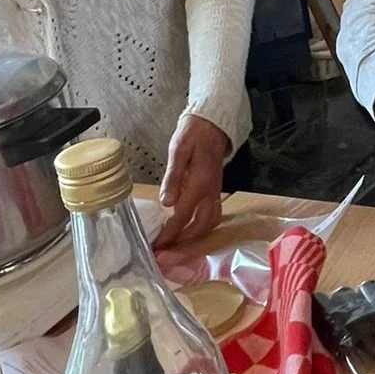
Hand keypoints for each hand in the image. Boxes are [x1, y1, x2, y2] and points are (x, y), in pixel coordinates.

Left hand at [157, 114, 228, 246]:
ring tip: (178, 241)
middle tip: (167, 248)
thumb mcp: (178, 151)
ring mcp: (215, 192)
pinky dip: (203, 225)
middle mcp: (210, 192)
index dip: (170, 233)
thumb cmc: (193, 134)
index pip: (183, 216)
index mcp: (199, 184)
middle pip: (200, 225)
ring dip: (196, 235)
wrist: (213, 124)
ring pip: (210, 222)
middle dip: (184, 240)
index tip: (159, 245)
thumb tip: (167, 202)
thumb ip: (173, 177)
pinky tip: (190, 225)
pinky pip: (213, 214)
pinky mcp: (215, 190)